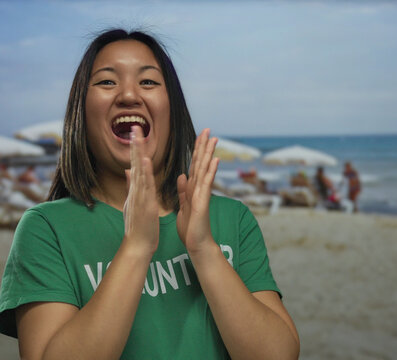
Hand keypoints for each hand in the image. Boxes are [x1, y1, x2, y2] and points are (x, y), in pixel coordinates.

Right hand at [123, 126, 158, 254]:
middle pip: (134, 163)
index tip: (136, 132)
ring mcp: (139, 196)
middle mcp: (136, 190)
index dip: (135, 148)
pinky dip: (144, 173)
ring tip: (138, 137)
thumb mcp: (133, 203)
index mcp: (136, 189)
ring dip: (138, 153)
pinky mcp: (145, 204)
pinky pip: (145, 186)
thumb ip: (131, 186)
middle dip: (135, 145)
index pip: (135, 164)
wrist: (138, 246)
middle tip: (135, 126)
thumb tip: (127, 170)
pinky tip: (144, 160)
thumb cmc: (138, 226)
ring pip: (139, 171)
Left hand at [176, 129, 219, 253]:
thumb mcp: (183, 206)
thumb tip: (182, 175)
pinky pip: (206, 185)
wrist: (196, 244)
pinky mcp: (203, 202)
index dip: (196, 150)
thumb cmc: (191, 228)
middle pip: (201, 163)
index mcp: (192, 188)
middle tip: (208, 129)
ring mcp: (203, 194)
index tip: (198, 135)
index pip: (194, 165)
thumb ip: (183, 191)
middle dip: (204, 146)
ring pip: (205, 170)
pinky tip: (214, 160)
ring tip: (214, 139)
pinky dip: (210, 172)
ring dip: (209, 154)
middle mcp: (199, 189)